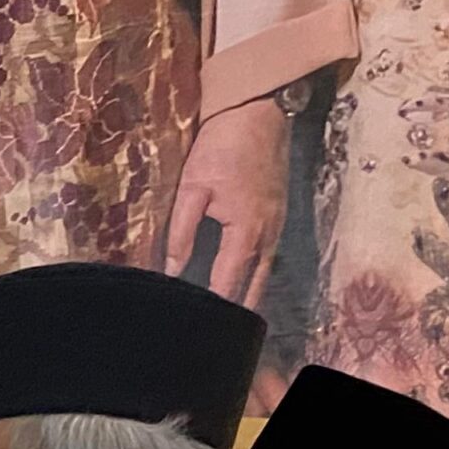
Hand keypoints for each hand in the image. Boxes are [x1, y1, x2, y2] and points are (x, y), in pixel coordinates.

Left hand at [165, 97, 291, 309]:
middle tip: (210, 337)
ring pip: (263, 278)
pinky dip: (253, 279)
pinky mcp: (278, 218)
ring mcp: (278, 227)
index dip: (211, 311)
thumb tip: (170, 272)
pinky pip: (266, 260)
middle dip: (233, 315)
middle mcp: (268, 236)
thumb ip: (180, 233)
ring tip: (223, 324)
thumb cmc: (223, 145)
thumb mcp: (193, 188)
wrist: (261, 110)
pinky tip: (237, 289)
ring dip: (246, 300)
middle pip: (252, 291)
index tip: (192, 328)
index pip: (227, 286)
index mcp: (246, 233)